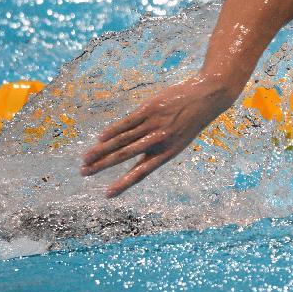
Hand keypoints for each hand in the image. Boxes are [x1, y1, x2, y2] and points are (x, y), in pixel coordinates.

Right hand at [80, 75, 236, 197]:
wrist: (208, 96)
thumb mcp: (180, 138)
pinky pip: (127, 122)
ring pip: (122, 139)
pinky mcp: (150, 109)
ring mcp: (154, 124)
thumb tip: (131, 150)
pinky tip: (100, 138)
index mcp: (168, 152)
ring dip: (101, 150)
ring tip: (86, 158)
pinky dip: (113, 130)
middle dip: (102, 165)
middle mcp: (160, 140)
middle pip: (125, 155)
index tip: (108, 195)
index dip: (124, 183)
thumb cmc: (192, 119)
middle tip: (84, 172)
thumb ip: (158, 146)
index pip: (141, 172)